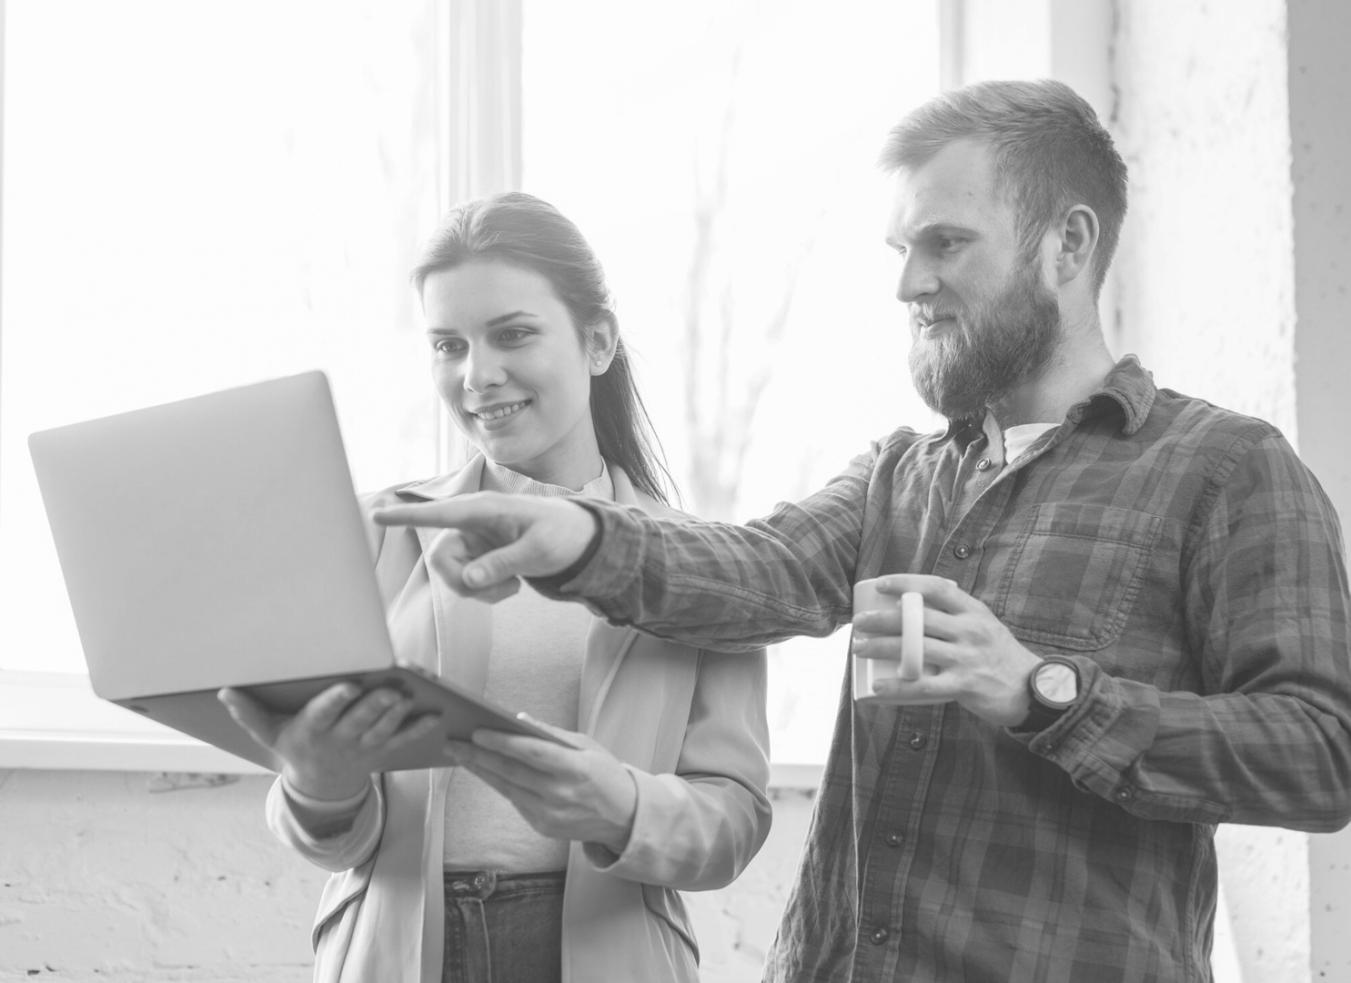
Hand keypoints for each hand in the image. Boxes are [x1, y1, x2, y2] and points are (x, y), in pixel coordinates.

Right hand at [219, 684, 439, 799]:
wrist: (318, 787)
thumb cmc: (293, 747)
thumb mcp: (268, 735)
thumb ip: (248, 714)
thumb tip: (224, 691)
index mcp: (311, 731)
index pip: (323, 714)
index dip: (335, 701)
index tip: (348, 686)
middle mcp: (338, 740)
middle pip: (358, 723)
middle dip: (374, 707)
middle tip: (390, 691)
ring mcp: (362, 748)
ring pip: (382, 732)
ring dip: (397, 716)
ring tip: (409, 697)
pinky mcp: (380, 752)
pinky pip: (401, 742)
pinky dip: (418, 730)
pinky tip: (435, 717)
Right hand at [373, 492, 598, 599]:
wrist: (576, 539)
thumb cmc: (560, 534)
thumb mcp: (538, 551)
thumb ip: (503, 564)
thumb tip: (468, 579)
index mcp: (486, 510)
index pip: (441, 513)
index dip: (409, 516)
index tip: (378, 515)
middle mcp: (472, 523)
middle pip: (441, 559)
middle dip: (463, 583)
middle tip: (504, 592)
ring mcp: (472, 541)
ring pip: (451, 576)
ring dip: (479, 591)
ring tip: (513, 587)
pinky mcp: (476, 556)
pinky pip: (465, 582)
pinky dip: (485, 592)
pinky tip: (510, 584)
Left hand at [445, 717, 637, 853]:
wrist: (624, 816)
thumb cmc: (605, 773)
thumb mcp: (587, 746)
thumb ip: (551, 734)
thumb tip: (517, 719)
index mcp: (576, 769)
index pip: (532, 753)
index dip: (503, 743)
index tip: (477, 732)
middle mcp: (561, 794)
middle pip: (511, 772)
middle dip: (478, 756)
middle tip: (452, 742)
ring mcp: (550, 814)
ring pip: (506, 788)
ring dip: (480, 770)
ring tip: (459, 754)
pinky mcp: (542, 826)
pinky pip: (514, 800)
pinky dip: (497, 784)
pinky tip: (482, 770)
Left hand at [850, 574, 1040, 725]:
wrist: (1033, 690)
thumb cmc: (999, 656)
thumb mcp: (984, 625)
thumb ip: (956, 616)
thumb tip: (912, 608)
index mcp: (973, 611)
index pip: (936, 588)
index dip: (906, 583)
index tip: (881, 584)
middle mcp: (970, 630)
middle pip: (919, 618)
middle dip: (883, 619)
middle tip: (860, 622)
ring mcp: (967, 658)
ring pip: (916, 648)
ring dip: (882, 648)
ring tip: (859, 648)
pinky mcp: (965, 685)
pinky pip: (924, 685)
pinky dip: (897, 686)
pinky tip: (878, 687)